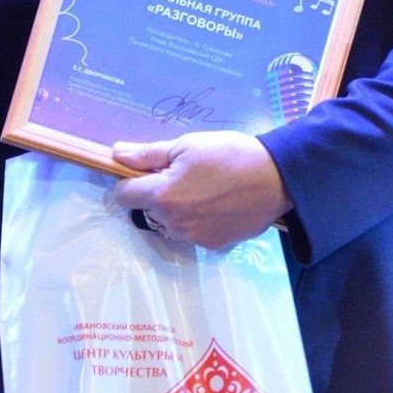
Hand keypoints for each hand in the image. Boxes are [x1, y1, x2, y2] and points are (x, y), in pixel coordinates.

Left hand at [111, 131, 292, 250]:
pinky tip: (217, 204)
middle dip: (156, 193)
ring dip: (176, 209)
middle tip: (183, 175)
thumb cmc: (229, 155)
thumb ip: (147, 154)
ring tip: (203, 189)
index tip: (145, 171)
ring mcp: (193, 238)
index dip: (129, 181)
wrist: (276, 179)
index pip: (123, 195)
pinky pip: (191, 233)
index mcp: (162, 196)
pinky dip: (196, 220)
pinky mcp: (213, 246)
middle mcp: (173, 223)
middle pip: (147, 209)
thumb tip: (116, 154)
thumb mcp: (186, 146)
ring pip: (169, 223)